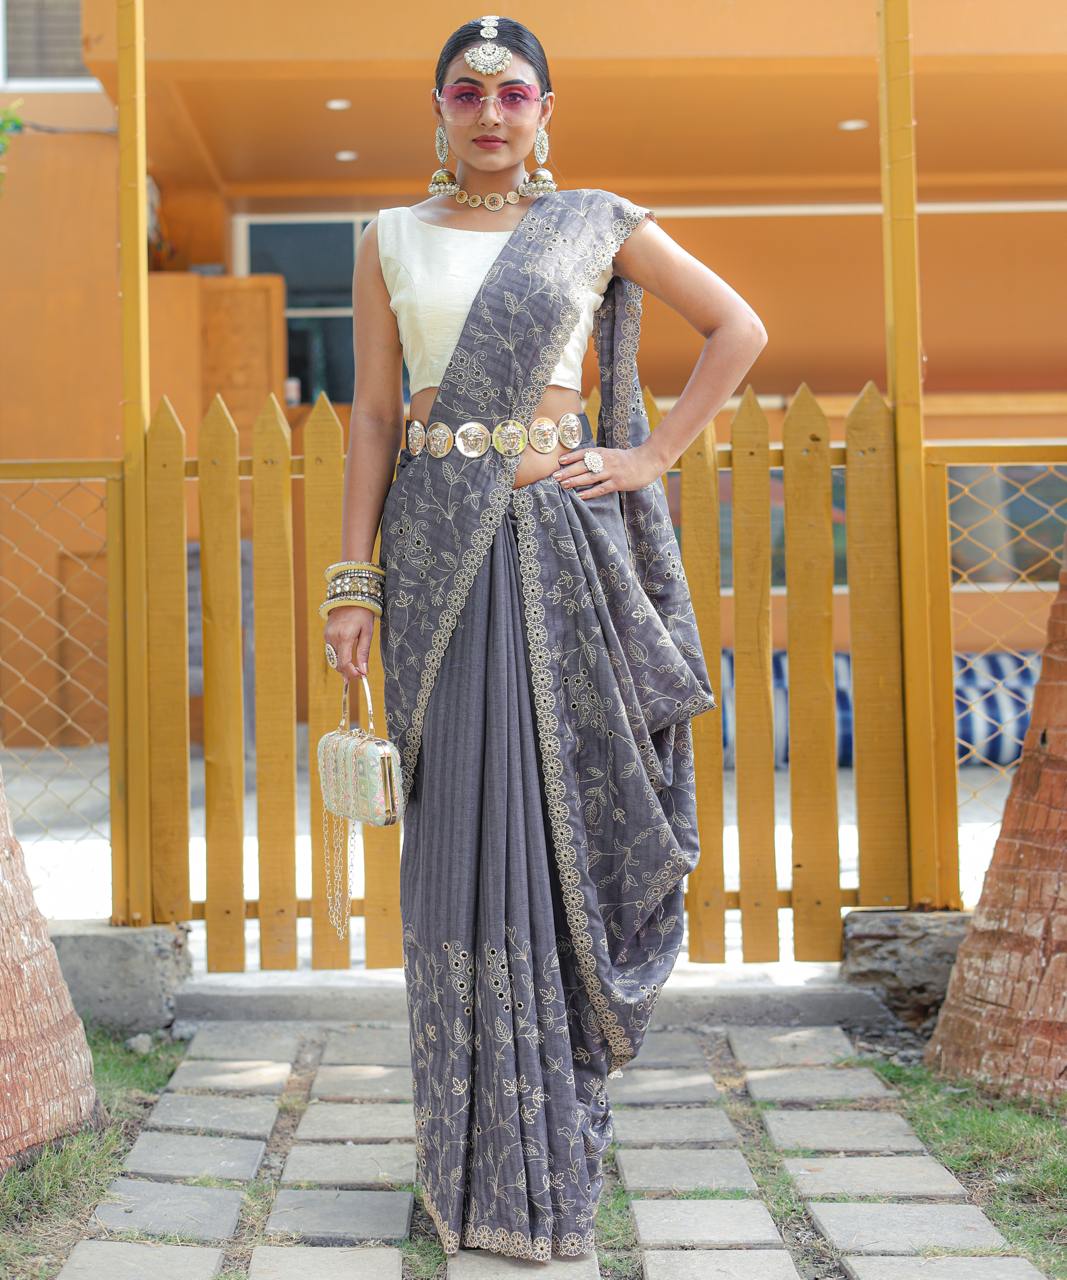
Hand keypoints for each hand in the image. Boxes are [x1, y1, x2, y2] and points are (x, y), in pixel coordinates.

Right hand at [323, 604, 376, 680]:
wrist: (350, 597)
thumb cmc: (362, 614)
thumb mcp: (367, 632)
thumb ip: (364, 652)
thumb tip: (364, 671)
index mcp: (345, 636)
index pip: (344, 662)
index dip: (351, 673)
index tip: (361, 676)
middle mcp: (333, 637)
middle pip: (337, 663)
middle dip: (347, 672)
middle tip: (359, 674)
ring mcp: (327, 635)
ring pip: (333, 659)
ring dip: (342, 665)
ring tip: (354, 668)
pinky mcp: (326, 634)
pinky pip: (331, 651)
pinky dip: (339, 656)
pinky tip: (347, 656)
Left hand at [550, 440, 668, 498]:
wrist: (647, 462)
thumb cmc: (628, 460)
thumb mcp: (612, 454)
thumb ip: (599, 458)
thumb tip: (583, 463)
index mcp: (604, 453)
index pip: (584, 453)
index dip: (571, 457)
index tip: (559, 461)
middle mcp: (606, 461)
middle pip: (584, 466)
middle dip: (569, 471)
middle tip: (555, 476)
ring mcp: (612, 472)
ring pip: (590, 477)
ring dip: (576, 481)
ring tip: (564, 485)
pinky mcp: (618, 482)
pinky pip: (601, 488)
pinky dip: (590, 492)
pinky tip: (580, 496)